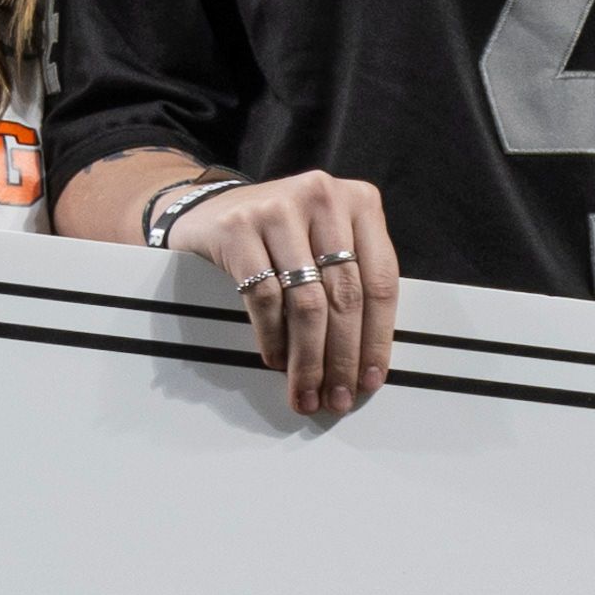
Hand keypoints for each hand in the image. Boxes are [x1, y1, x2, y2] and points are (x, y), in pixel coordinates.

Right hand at [159, 169, 399, 419]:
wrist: (213, 209)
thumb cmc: (281, 235)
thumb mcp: (328, 241)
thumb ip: (353, 280)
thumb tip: (366, 361)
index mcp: (360, 201)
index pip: (381, 281)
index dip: (378, 338)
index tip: (371, 379)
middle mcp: (324, 196)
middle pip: (345, 296)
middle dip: (342, 358)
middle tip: (338, 397)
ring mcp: (279, 208)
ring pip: (306, 302)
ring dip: (308, 359)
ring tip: (306, 391)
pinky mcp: (238, 228)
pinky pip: (264, 298)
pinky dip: (273, 338)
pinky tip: (277, 361)